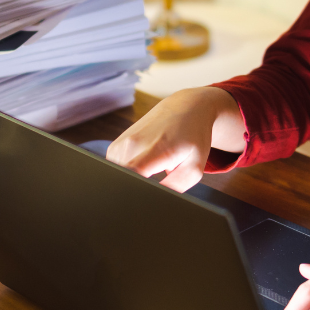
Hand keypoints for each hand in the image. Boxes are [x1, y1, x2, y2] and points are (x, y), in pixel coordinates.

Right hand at [106, 87, 245, 191]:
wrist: (185, 109)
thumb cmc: (192, 138)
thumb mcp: (194, 166)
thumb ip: (176, 186)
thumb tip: (158, 200)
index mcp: (156, 149)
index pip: (131, 174)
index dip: (133, 192)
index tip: (141, 200)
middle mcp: (134, 143)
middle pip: (121, 180)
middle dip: (134, 190)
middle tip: (155, 183)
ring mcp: (121, 143)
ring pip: (117, 177)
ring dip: (132, 181)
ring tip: (152, 170)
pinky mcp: (114, 146)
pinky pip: (115, 169)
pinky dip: (127, 172)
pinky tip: (143, 165)